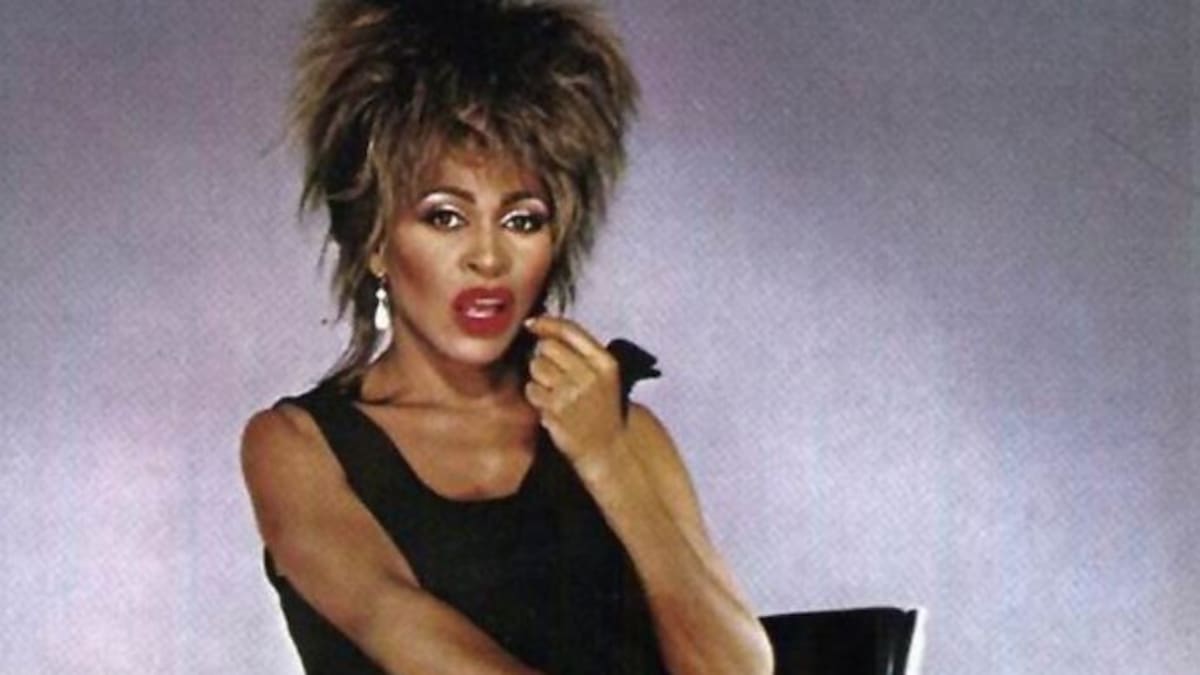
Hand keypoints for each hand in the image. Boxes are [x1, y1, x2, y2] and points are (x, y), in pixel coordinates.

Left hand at [522, 316, 624, 464]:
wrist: (609, 446)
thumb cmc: (602, 405)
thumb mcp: (604, 374)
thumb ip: (579, 350)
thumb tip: (542, 326)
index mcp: (604, 363)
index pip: (569, 331)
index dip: (546, 323)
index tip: (532, 323)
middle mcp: (588, 376)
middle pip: (547, 347)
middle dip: (543, 354)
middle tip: (552, 370)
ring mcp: (571, 394)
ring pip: (536, 366)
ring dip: (538, 375)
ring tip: (553, 389)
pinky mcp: (555, 411)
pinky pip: (531, 390)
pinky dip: (535, 395)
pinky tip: (549, 404)